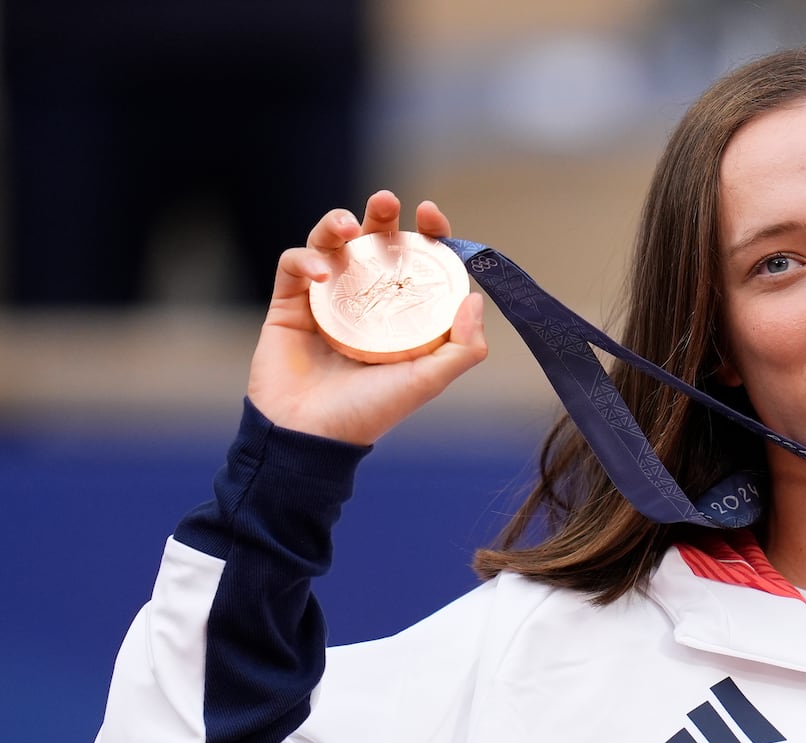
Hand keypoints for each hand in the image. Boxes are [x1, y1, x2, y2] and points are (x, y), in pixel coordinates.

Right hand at [246, 190, 488, 444]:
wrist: (309, 437)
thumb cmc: (370, 413)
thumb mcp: (427, 382)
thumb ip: (461, 347)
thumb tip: (476, 300)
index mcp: (400, 315)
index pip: (416, 263)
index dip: (427, 235)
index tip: (430, 215)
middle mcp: (365, 302)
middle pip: (373, 243)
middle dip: (381, 216)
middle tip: (387, 201)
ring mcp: (325, 301)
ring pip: (330, 244)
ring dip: (337, 224)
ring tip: (350, 227)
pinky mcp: (288, 305)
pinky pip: (294, 265)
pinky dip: (306, 259)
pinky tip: (321, 273)